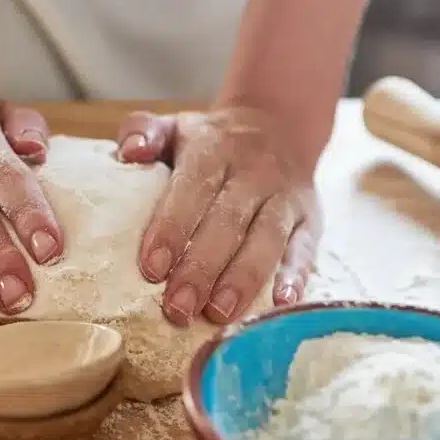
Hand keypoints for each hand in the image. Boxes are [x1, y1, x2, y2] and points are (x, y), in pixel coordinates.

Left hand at [116, 106, 321, 325]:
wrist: (278, 124)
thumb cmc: (210, 141)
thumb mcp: (173, 125)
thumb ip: (143, 132)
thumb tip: (130, 153)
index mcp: (213, 150)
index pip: (191, 190)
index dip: (172, 229)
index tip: (152, 269)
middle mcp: (253, 172)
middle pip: (228, 222)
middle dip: (201, 268)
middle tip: (177, 309)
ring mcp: (285, 196)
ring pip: (267, 239)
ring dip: (242, 280)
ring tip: (218, 315)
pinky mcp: (310, 219)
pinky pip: (305, 248)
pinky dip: (295, 276)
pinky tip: (280, 304)